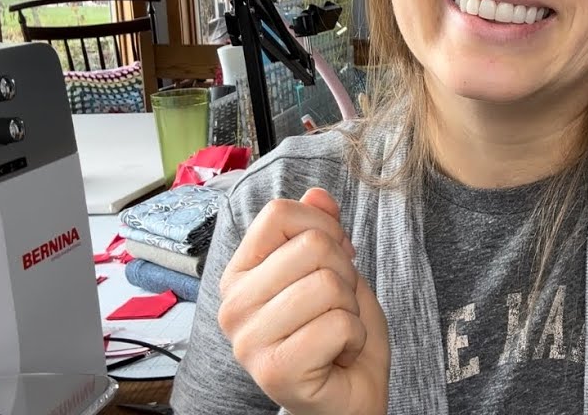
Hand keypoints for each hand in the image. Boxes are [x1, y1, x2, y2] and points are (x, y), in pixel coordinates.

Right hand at [219, 188, 388, 414]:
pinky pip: (339, 324)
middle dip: (345, 274)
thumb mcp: (336, 270)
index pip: (279, 214)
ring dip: (350, 309)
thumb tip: (317, 192)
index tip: (333, 261)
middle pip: (313, 246)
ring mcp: (249, 341)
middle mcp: (233, 306)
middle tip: (336, 307)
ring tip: (335, 331)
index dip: (324, 229)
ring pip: (328, 284)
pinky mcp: (274, 371)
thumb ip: (321, 230)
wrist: (348, 396)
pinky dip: (354, 337)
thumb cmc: (338, 334)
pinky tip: (338, 354)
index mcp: (240, 274)